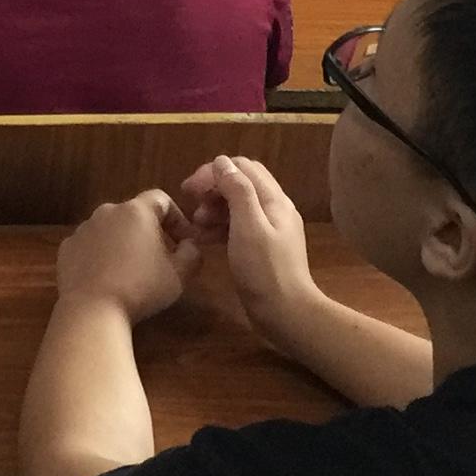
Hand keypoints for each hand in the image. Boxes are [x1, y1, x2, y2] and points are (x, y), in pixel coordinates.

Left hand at [54, 191, 198, 322]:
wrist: (92, 309)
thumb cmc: (141, 288)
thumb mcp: (180, 275)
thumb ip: (192, 253)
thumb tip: (190, 244)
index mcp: (136, 211)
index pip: (161, 199)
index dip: (177, 218)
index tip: (184, 241)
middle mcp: (106, 211)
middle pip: (134, 214)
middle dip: (150, 232)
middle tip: (161, 258)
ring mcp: (82, 229)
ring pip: (110, 229)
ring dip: (124, 243)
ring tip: (133, 271)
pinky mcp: (66, 248)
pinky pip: (90, 245)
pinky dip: (101, 255)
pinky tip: (107, 278)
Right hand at [180, 155, 322, 336]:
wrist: (286, 314)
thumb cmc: (264, 269)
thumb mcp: (248, 226)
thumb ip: (237, 190)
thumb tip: (222, 162)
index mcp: (274, 200)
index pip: (243, 167)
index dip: (214, 172)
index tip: (190, 189)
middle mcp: (274, 210)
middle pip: (240, 184)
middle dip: (212, 189)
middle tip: (190, 204)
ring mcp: (269, 230)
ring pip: (236, 205)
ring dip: (213, 208)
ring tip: (195, 225)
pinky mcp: (261, 249)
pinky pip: (237, 226)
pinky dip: (219, 226)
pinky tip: (205, 239)